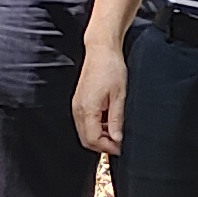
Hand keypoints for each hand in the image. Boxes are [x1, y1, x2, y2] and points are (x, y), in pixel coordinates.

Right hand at [73, 37, 128, 155]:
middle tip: (118, 143)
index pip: (93, 139)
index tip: (120, 148)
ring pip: (85, 131)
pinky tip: (109, 120)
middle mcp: (78, 108)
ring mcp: (77, 104)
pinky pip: (85, 122)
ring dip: (100, 136)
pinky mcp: (79, 101)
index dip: (107, 147)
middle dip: (102, 145)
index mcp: (87, 108)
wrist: (101, 49)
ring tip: (116, 130)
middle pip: (86, 139)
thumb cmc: (110, 67)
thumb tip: (117, 138)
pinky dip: (96, 126)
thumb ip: (117, 119)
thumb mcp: (119, 95)